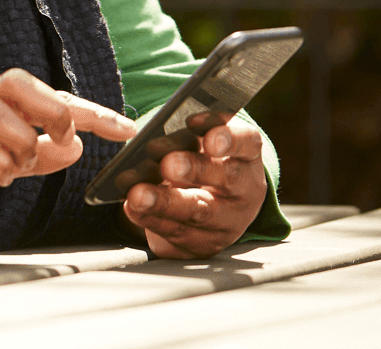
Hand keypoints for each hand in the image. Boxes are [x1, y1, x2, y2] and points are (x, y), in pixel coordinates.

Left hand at [122, 112, 266, 257]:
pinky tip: (133, 209)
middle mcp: (245, 190)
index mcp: (247, 155)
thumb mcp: (196, 141)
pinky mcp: (205, 244)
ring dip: (166, 203)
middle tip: (168, 165)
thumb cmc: (199, 160)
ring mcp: (229, 222)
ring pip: (199, 212)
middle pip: (226, 179)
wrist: (208, 205)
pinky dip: (152, 220)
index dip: (230, 139)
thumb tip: (155, 143)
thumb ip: (182, 136)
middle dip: (195, 171)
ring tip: (138, 194)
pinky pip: (179, 233)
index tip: (209, 139)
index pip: (247, 143)